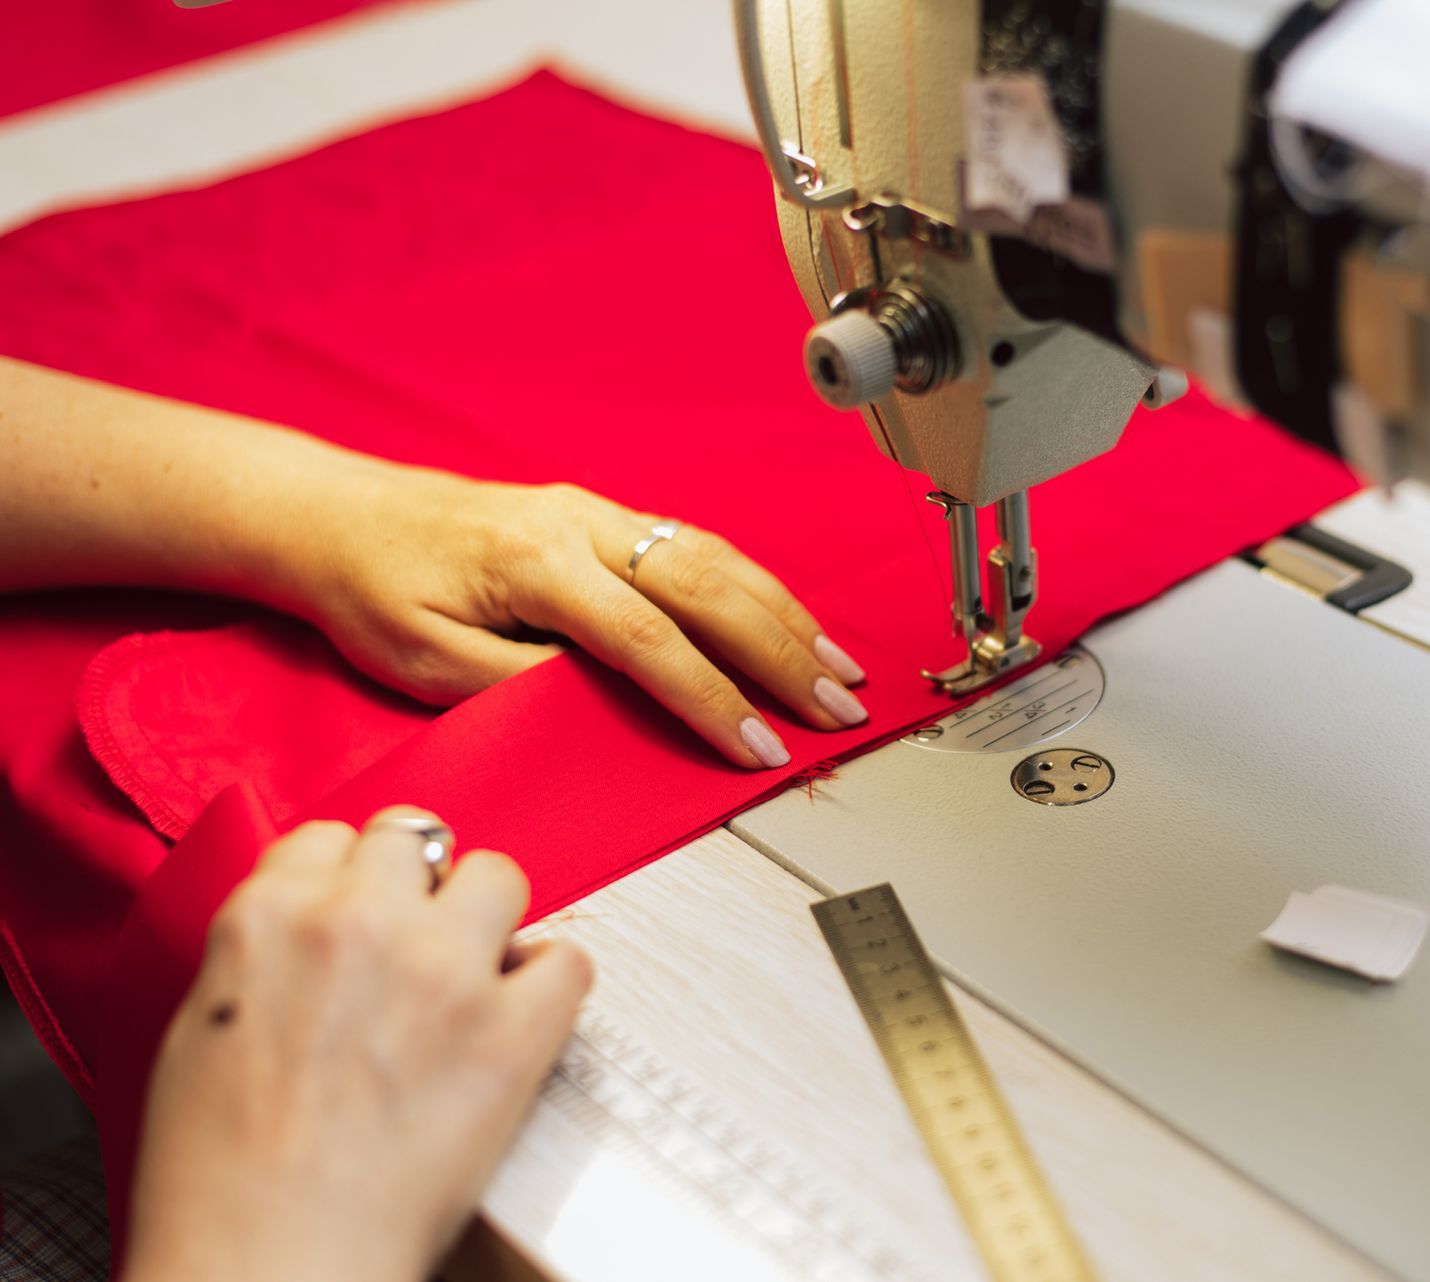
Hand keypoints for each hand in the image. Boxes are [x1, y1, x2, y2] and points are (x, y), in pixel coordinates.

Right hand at [123, 809, 592, 1281]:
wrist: (267, 1263)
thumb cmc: (219, 1179)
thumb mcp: (198, 1030)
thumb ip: (265, 956)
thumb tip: (313, 937)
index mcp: (269, 917)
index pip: (330, 838)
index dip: (352, 878)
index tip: (364, 911)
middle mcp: (361, 921)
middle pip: (417, 839)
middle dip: (419, 887)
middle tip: (418, 943)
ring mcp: (444, 968)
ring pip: (499, 876)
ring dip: (489, 921)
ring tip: (474, 976)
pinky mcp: (514, 1028)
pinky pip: (567, 960)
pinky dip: (550, 987)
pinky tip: (522, 1019)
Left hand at [294, 468, 869, 769]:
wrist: (342, 521)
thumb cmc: (377, 594)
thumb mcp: (433, 664)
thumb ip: (529, 684)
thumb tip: (617, 704)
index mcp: (538, 563)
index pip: (651, 641)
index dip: (713, 699)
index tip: (758, 746)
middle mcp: (582, 525)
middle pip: (709, 589)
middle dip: (784, 653)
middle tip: (839, 704)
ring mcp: (598, 513)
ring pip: (717, 559)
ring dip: (787, 616)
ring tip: (840, 665)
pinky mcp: (604, 517)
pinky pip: (699, 548)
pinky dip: (756, 588)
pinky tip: (790, 619)